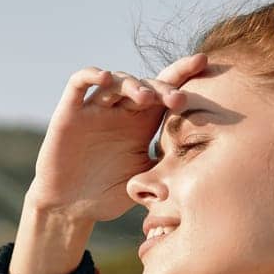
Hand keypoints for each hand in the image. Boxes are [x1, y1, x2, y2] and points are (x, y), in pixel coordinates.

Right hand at [25, 53, 209, 222]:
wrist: (70, 209)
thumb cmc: (107, 195)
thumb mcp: (143, 180)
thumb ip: (163, 168)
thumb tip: (191, 168)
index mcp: (141, 123)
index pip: (164, 90)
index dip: (182, 73)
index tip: (204, 64)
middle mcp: (120, 111)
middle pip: (145, 83)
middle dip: (164, 87)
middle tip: (178, 99)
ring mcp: (95, 110)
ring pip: (116, 80)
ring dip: (133, 84)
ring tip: (146, 98)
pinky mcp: (69, 113)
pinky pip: (78, 84)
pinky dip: (91, 75)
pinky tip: (105, 77)